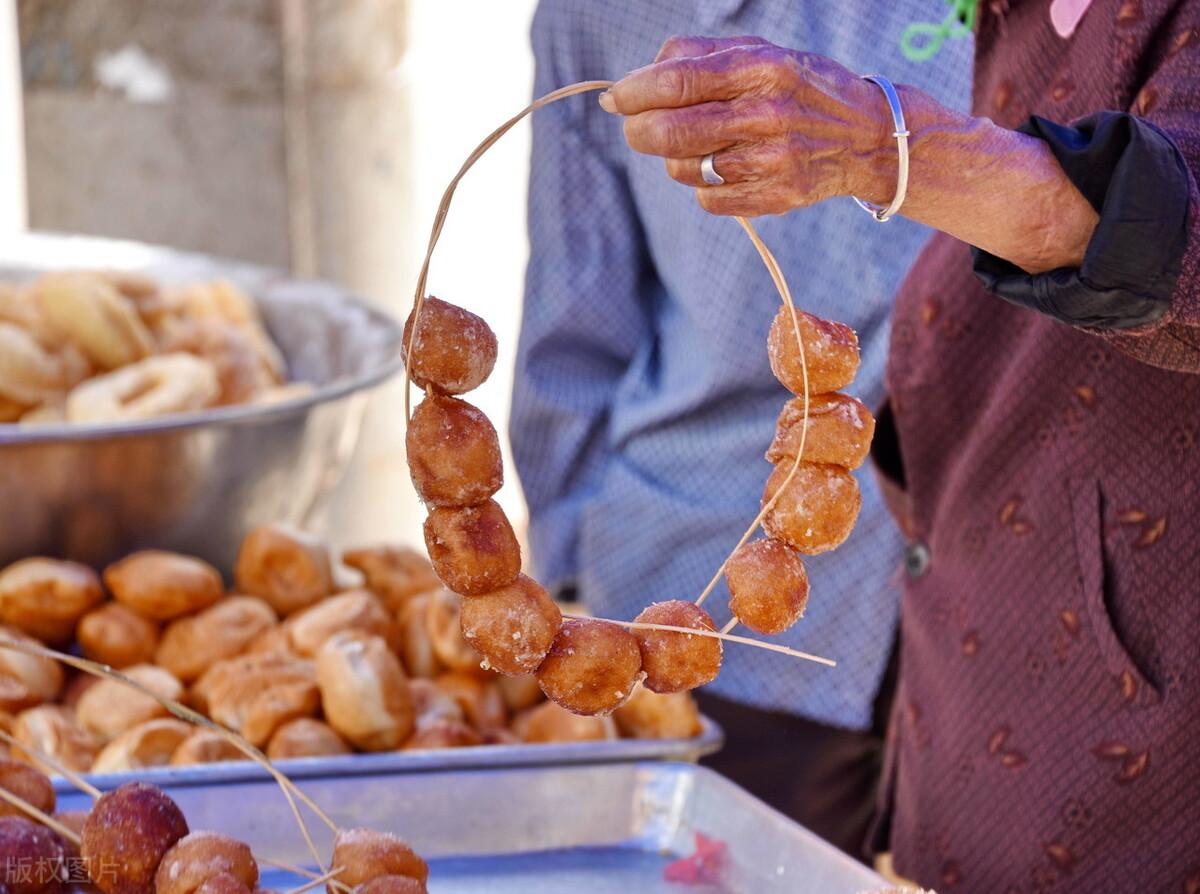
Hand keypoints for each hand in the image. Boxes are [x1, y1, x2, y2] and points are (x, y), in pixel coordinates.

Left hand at [599, 35, 896, 215]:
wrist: (869, 137)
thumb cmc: (801, 88)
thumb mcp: (762, 52)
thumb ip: (700, 54)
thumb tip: (642, 76)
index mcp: (762, 68)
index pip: (676, 82)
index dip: (634, 92)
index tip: (616, 98)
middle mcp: (767, 115)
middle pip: (670, 132)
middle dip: (639, 131)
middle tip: (636, 128)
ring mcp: (772, 160)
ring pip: (684, 169)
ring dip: (674, 159)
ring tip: (698, 145)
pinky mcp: (775, 197)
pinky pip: (708, 199)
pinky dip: (703, 186)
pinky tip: (724, 169)